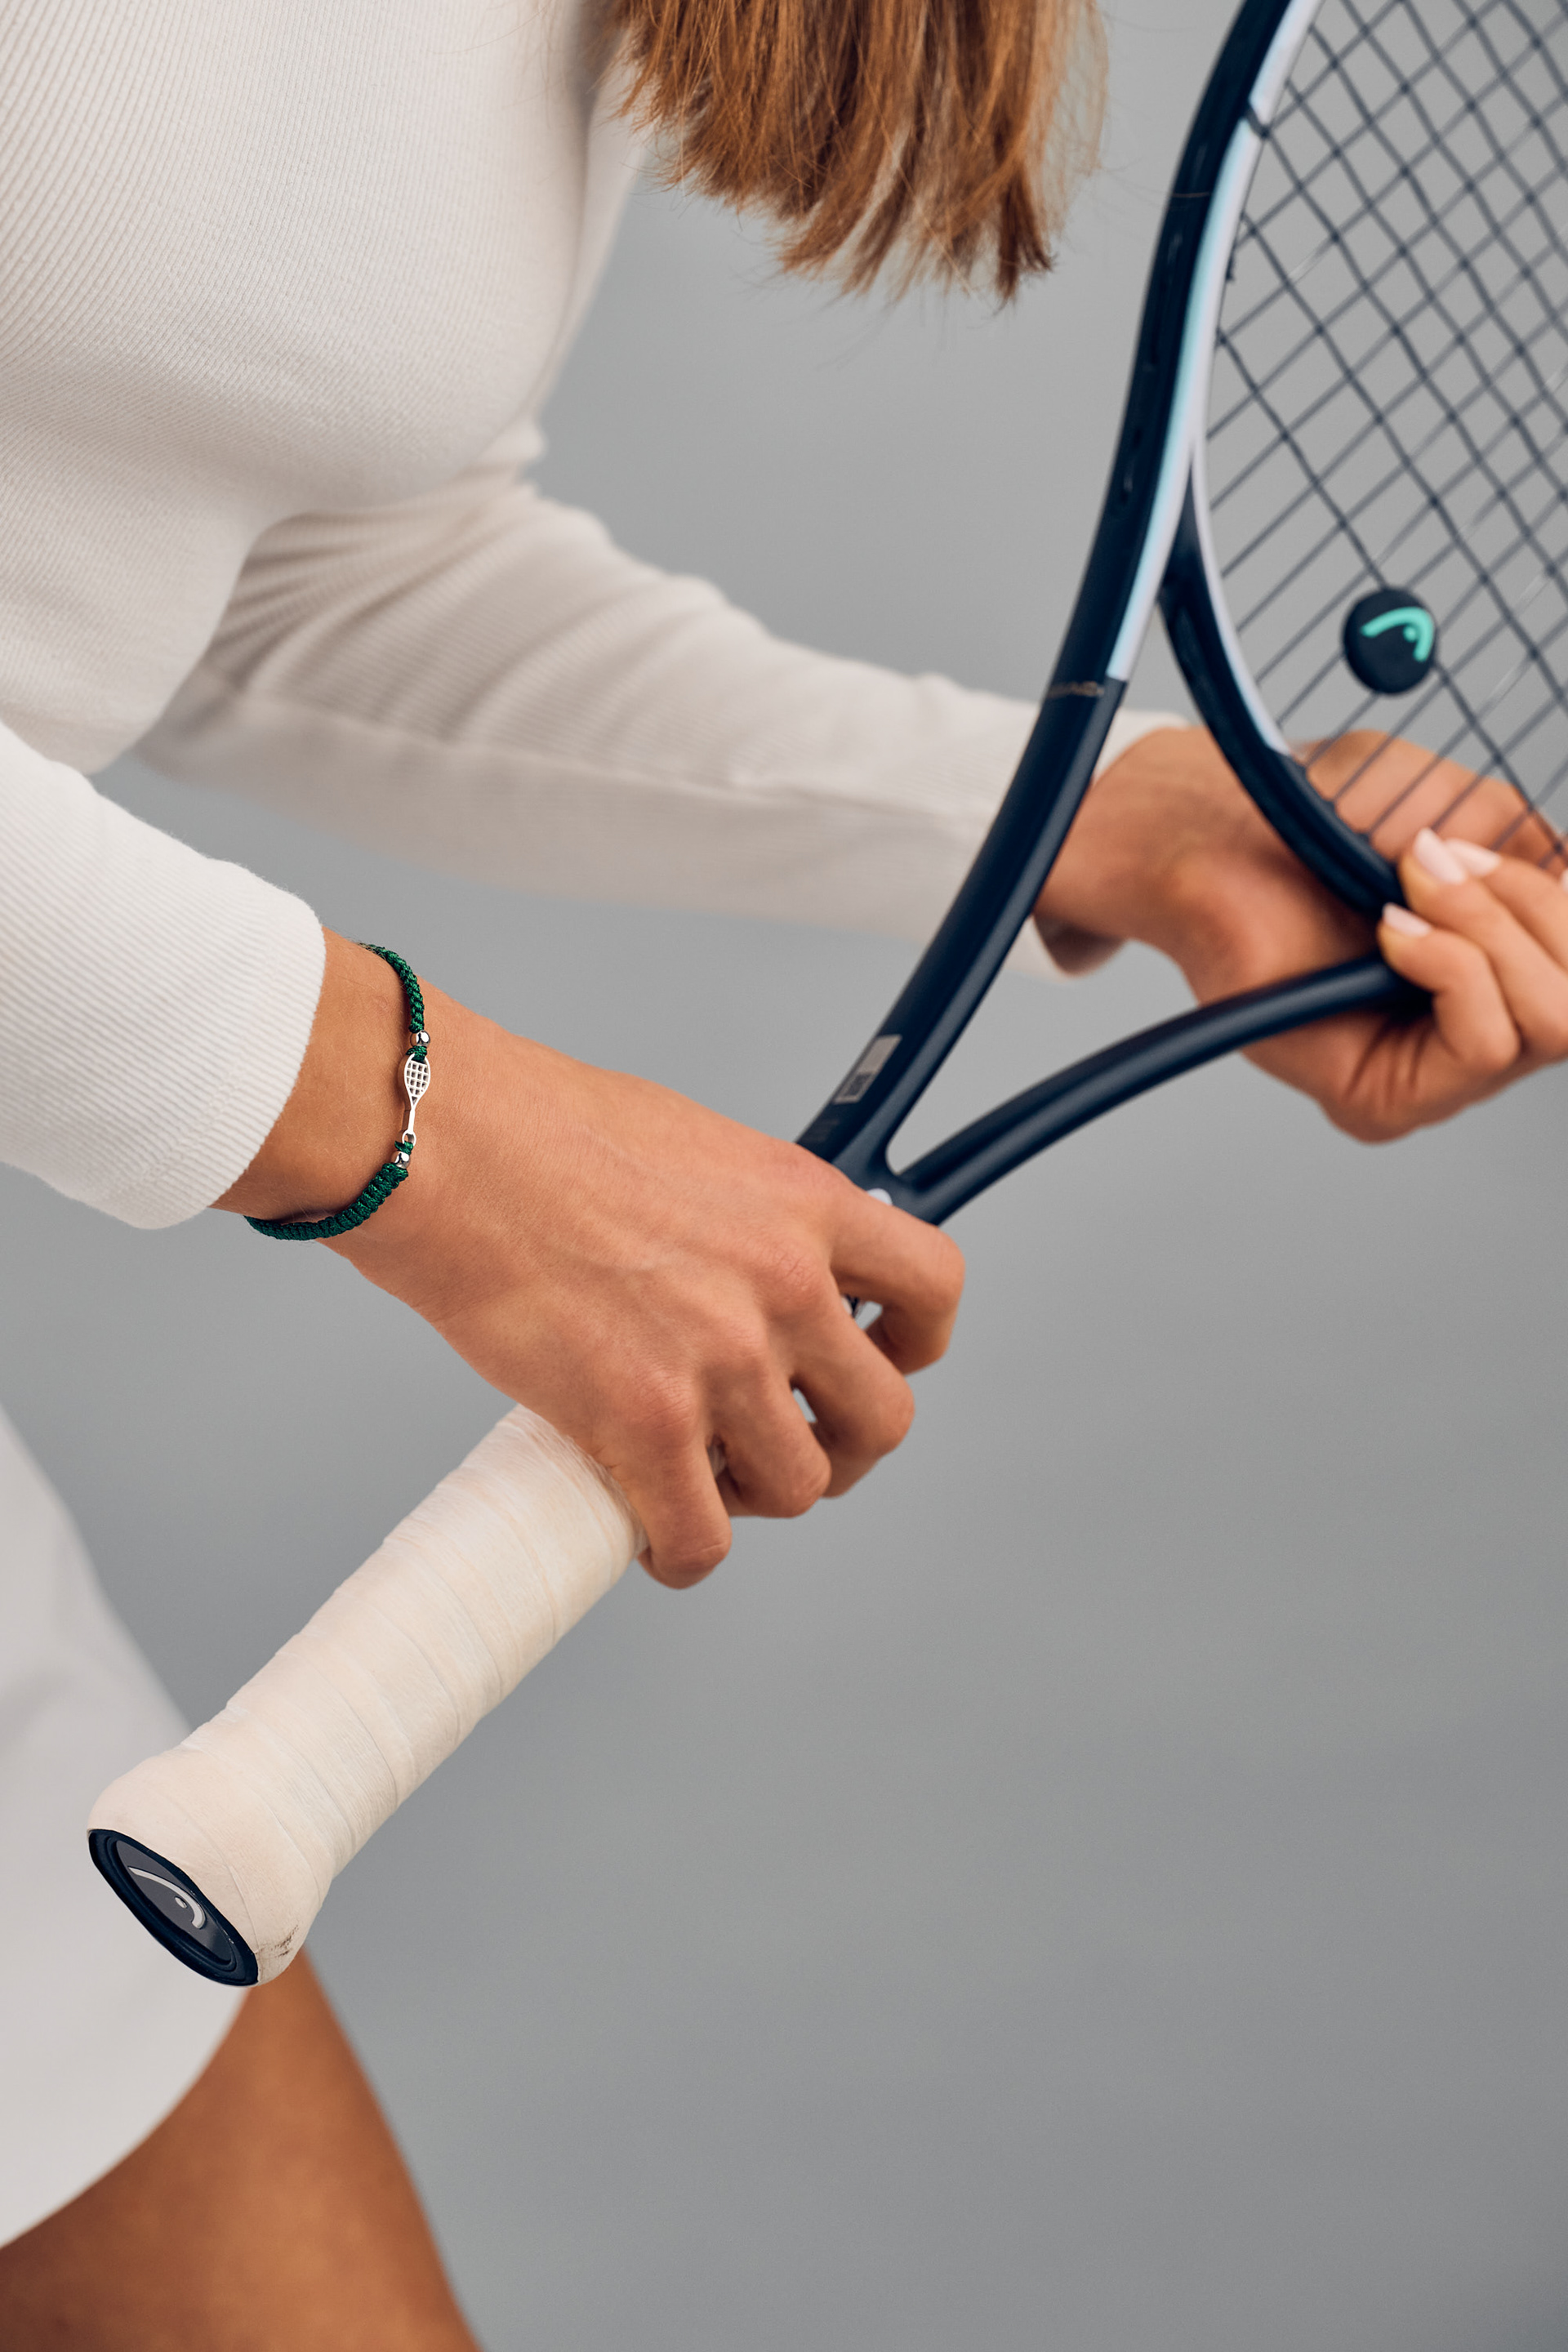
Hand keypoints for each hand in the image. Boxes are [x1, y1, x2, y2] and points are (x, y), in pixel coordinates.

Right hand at [218, 936, 963, 1585]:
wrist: (449, 1148)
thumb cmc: (539, 1132)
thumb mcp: (693, 1145)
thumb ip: (748, 1217)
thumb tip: (748, 1273)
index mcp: (804, 1205)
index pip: (935, 1287)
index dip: (914, 1343)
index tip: (878, 1357)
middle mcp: (785, 1287)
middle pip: (881, 1419)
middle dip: (838, 1446)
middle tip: (781, 1443)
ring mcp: (722, 1363)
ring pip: (797, 1488)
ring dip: (751, 1496)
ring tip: (696, 1476)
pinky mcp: (645, 1427)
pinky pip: (700, 1541)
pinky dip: (678, 1553)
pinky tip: (645, 1527)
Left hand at [1034, 725, 1567, 1139]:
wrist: (1211, 844)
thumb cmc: (1315, 829)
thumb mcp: (1452, 812)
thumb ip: (1526, 850)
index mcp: (1504, 974)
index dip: (1561, 897)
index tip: (1491, 843)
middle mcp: (1480, 1037)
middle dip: (1531, 909)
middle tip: (1440, 862)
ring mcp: (1434, 1082)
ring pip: (1549, 1023)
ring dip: (1489, 930)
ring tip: (1410, 885)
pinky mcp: (1383, 1104)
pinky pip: (1482, 1044)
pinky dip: (1452, 966)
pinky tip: (1392, 929)